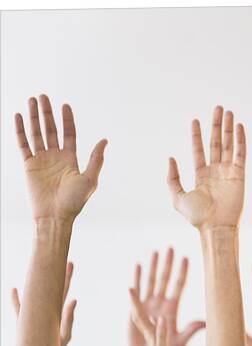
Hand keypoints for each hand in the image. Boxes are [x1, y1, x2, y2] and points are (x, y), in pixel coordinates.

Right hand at [11, 261, 76, 345]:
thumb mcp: (66, 334)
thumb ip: (69, 317)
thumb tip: (74, 298)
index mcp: (58, 310)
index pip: (64, 289)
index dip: (67, 276)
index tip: (69, 261)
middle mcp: (46, 310)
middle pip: (50, 288)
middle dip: (54, 273)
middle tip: (57, 258)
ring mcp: (33, 315)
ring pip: (33, 295)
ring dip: (34, 283)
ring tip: (35, 268)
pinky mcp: (23, 324)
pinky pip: (18, 310)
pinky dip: (15, 300)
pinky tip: (13, 289)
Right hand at [15, 95, 106, 221]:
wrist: (55, 216)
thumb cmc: (74, 201)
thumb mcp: (90, 178)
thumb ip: (96, 158)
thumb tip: (105, 140)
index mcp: (71, 159)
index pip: (68, 134)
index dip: (67, 119)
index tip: (65, 105)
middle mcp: (56, 157)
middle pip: (51, 129)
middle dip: (47, 113)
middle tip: (43, 96)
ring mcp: (41, 160)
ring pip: (37, 133)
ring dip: (34, 117)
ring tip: (32, 100)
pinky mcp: (29, 165)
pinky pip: (23, 144)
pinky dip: (20, 130)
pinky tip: (19, 116)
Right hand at [127, 248, 204, 345]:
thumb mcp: (180, 340)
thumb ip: (191, 330)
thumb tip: (207, 322)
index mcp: (172, 308)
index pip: (179, 286)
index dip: (182, 273)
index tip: (186, 258)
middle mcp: (161, 302)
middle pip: (165, 278)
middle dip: (168, 263)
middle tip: (171, 247)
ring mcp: (148, 304)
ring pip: (151, 281)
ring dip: (153, 266)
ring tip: (156, 251)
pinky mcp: (135, 309)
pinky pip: (137, 291)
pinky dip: (138, 278)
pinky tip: (139, 265)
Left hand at [167, 106, 245, 229]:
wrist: (216, 227)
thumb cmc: (197, 217)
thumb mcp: (177, 197)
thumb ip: (172, 178)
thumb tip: (170, 158)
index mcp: (201, 176)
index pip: (199, 150)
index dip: (197, 135)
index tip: (195, 121)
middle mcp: (216, 171)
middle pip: (216, 143)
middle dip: (216, 125)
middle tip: (218, 108)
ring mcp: (228, 172)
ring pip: (228, 145)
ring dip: (228, 128)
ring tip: (228, 112)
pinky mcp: (239, 174)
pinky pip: (240, 153)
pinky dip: (240, 140)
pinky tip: (239, 126)